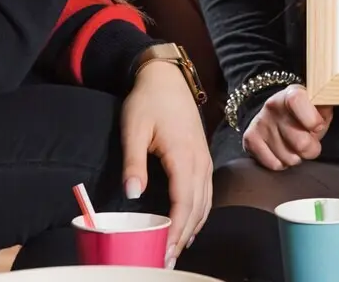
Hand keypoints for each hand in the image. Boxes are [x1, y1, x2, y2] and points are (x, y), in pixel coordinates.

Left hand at [121, 60, 212, 269]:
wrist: (166, 78)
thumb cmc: (147, 101)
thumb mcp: (133, 129)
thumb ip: (133, 163)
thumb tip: (133, 194)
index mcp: (183, 154)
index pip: (184, 201)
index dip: (176, 229)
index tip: (165, 251)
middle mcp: (199, 160)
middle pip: (197, 207)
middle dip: (183, 236)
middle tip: (167, 260)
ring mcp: (204, 158)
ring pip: (206, 201)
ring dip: (193, 227)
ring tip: (178, 249)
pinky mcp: (202, 157)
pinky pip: (206, 191)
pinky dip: (199, 212)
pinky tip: (189, 225)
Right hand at [243, 85, 332, 170]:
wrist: (276, 115)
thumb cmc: (304, 115)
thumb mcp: (319, 108)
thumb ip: (324, 112)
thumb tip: (323, 119)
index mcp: (292, 93)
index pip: (298, 101)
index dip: (313, 120)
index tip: (318, 127)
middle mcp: (273, 105)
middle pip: (300, 142)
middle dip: (311, 149)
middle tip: (310, 143)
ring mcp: (260, 123)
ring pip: (289, 158)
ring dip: (296, 157)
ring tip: (294, 146)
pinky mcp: (249, 139)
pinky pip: (274, 165)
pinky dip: (282, 163)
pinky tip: (282, 151)